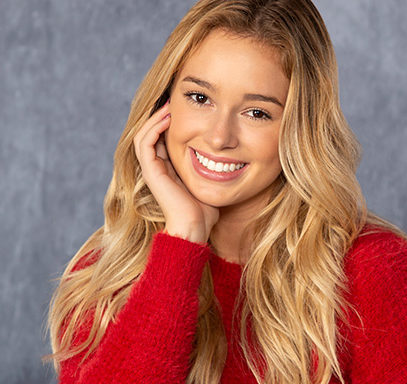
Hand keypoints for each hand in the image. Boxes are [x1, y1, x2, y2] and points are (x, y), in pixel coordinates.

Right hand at [133, 100, 218, 242]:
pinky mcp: (151, 172)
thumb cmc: (207, 210)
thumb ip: (212, 168)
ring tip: (170, 104)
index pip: (163, 138)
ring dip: (156, 117)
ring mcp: (152, 170)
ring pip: (144, 134)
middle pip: (151, 133)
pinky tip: (169, 117)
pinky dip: (154, 127)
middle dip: (161, 115)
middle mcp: (157, 168)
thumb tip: (228, 154)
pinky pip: (145, 142)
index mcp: (168, 169)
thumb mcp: (211, 181)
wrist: (196, 227)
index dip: (170, 122)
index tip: (186, 107)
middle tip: (175, 99)